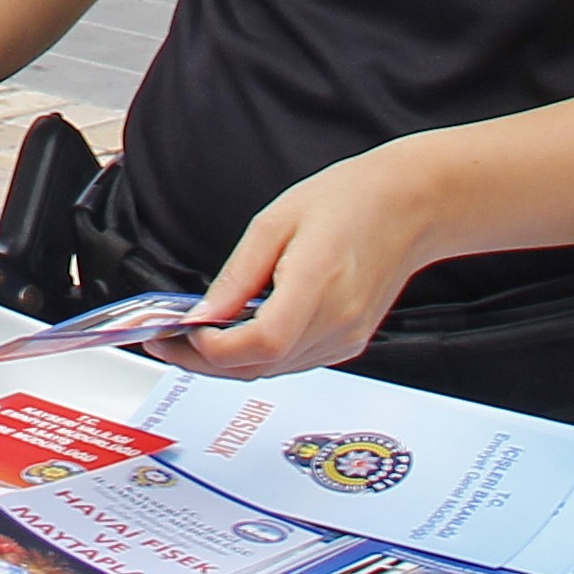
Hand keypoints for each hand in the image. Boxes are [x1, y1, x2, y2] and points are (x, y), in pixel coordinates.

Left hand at [162, 154, 437, 379]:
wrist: (407, 208)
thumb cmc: (349, 202)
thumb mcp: (275, 223)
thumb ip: (237, 275)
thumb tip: (202, 313)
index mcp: (318, 285)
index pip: (260, 343)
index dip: (213, 347)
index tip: (181, 331)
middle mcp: (336, 323)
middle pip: (259, 366)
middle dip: (204, 362)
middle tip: (165, 344)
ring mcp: (345, 339)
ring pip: (272, 371)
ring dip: (228, 362)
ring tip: (193, 338)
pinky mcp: (348, 344)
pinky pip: (292, 362)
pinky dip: (258, 355)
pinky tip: (237, 335)